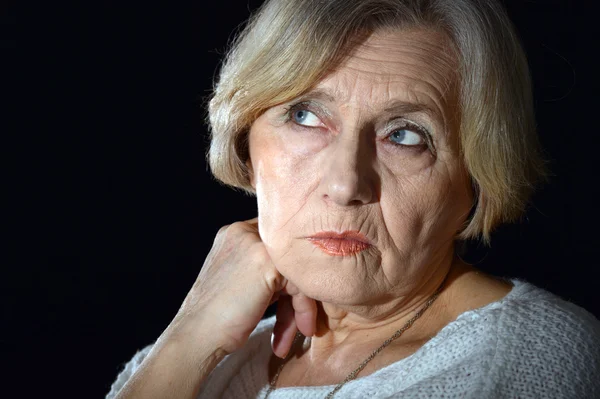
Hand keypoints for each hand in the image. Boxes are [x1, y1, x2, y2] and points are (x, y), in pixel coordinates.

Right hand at [168, 218, 316, 357]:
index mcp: (235, 233)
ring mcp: (255, 244)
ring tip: (300, 329)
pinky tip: (297, 330)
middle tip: (300, 321)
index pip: (279, 244)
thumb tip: (302, 274)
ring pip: (299, 270)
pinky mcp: (266, 263)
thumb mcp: (240, 281)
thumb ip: (264, 269)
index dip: (291, 272)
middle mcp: (243, 231)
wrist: (197, 335)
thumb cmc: (217, 318)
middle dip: (298, 291)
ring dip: (302, 305)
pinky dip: (303, 309)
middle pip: (291, 256)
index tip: (295, 301)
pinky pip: (301, 284)